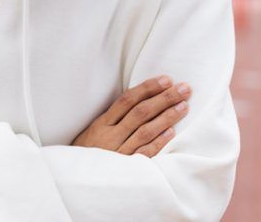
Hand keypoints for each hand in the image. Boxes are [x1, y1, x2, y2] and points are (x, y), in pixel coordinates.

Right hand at [71, 75, 190, 156]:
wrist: (76, 181)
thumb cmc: (88, 153)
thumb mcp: (94, 131)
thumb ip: (113, 118)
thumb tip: (140, 99)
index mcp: (102, 124)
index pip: (127, 100)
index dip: (147, 88)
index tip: (166, 80)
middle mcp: (110, 136)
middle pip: (141, 113)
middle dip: (164, 98)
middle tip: (184, 89)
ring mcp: (119, 152)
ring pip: (145, 131)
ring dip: (167, 117)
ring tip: (184, 106)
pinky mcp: (126, 168)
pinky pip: (145, 153)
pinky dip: (158, 142)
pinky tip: (172, 132)